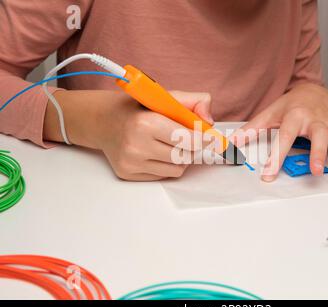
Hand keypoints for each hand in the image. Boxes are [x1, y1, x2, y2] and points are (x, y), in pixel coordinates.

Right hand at [44, 90, 212, 180]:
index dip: (203, 138)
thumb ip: (193, 102)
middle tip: (190, 138)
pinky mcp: (127, 174)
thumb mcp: (164, 96)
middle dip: (193, 148)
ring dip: (182, 158)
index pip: (188, 140)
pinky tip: (158, 152)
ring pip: (177, 169)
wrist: (103, 121)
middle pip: (185, 156)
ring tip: (172, 144)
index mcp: (146, 123)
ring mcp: (130, 162)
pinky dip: (168, 165)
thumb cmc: (137, 108)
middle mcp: (136, 145)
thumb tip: (209, 121)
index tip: (210, 137)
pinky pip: (163, 175)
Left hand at [233, 83, 327, 181]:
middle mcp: (315, 119)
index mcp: (295, 116)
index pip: (284, 137)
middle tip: (316, 170)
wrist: (313, 91)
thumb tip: (232, 144)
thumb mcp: (270, 113)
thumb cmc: (290, 105)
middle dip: (318, 151)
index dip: (276, 156)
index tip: (269, 174)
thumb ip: (252, 129)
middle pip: (318, 134)